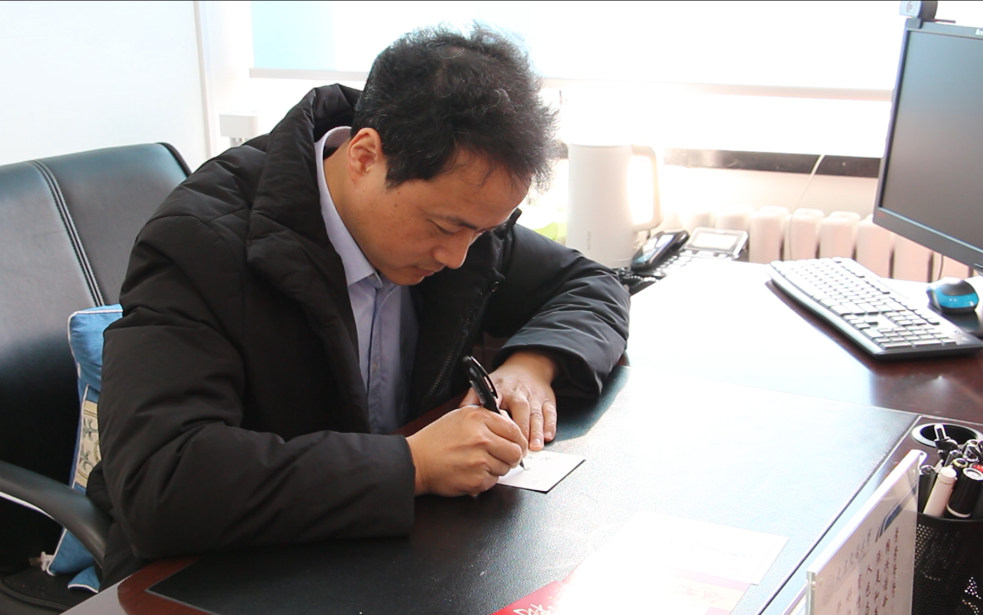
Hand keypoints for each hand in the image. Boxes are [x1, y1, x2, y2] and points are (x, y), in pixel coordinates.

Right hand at [405, 405, 526, 496]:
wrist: (417, 461)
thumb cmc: (437, 439)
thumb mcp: (461, 416)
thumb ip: (487, 418)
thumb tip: (510, 426)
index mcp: (479, 418)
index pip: (514, 430)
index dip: (518, 440)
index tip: (516, 445)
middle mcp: (481, 438)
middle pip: (515, 451)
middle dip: (511, 456)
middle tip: (502, 457)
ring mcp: (479, 460)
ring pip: (505, 468)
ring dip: (496, 468)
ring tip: (478, 463)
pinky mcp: (476, 480)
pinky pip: (493, 481)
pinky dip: (485, 479)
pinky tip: (471, 472)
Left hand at [461, 350, 556, 450]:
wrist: (528, 365)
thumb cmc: (505, 381)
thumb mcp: (486, 384)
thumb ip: (473, 398)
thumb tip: (460, 413)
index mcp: (500, 389)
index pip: (497, 402)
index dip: (497, 418)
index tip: (495, 433)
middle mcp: (518, 392)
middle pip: (521, 410)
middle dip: (521, 430)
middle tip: (519, 449)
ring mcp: (534, 396)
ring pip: (536, 414)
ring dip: (536, 431)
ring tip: (534, 447)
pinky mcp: (547, 399)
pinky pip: (550, 412)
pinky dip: (550, 425)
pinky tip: (548, 436)